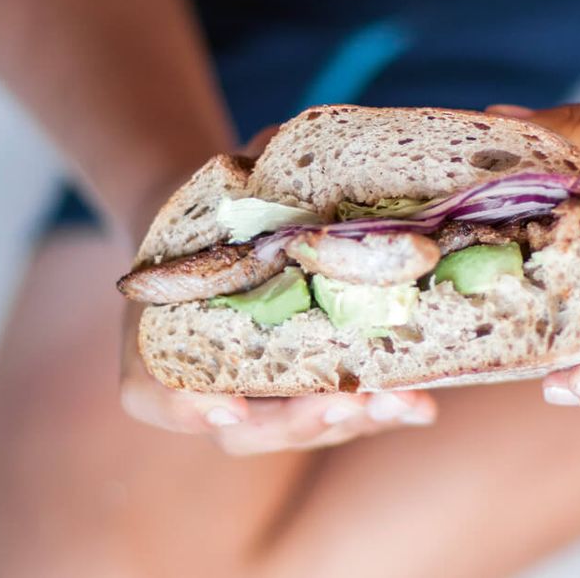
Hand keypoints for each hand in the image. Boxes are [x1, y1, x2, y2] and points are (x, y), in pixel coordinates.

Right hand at [118, 126, 436, 453]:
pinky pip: (344, 415)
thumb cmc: (206, 213)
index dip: (189, 409)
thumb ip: (238, 181)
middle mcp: (208, 390)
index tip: (230, 404)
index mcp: (157, 348)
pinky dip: (382, 412)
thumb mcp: (210, 191)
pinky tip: (422, 405)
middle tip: (341, 403)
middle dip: (299, 422)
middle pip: (248, 430)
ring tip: (399, 403)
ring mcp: (264, 402)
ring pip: (303, 430)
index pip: (158, 397)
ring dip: (354, 422)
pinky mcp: (314, 396)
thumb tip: (278, 150)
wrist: (220, 235)